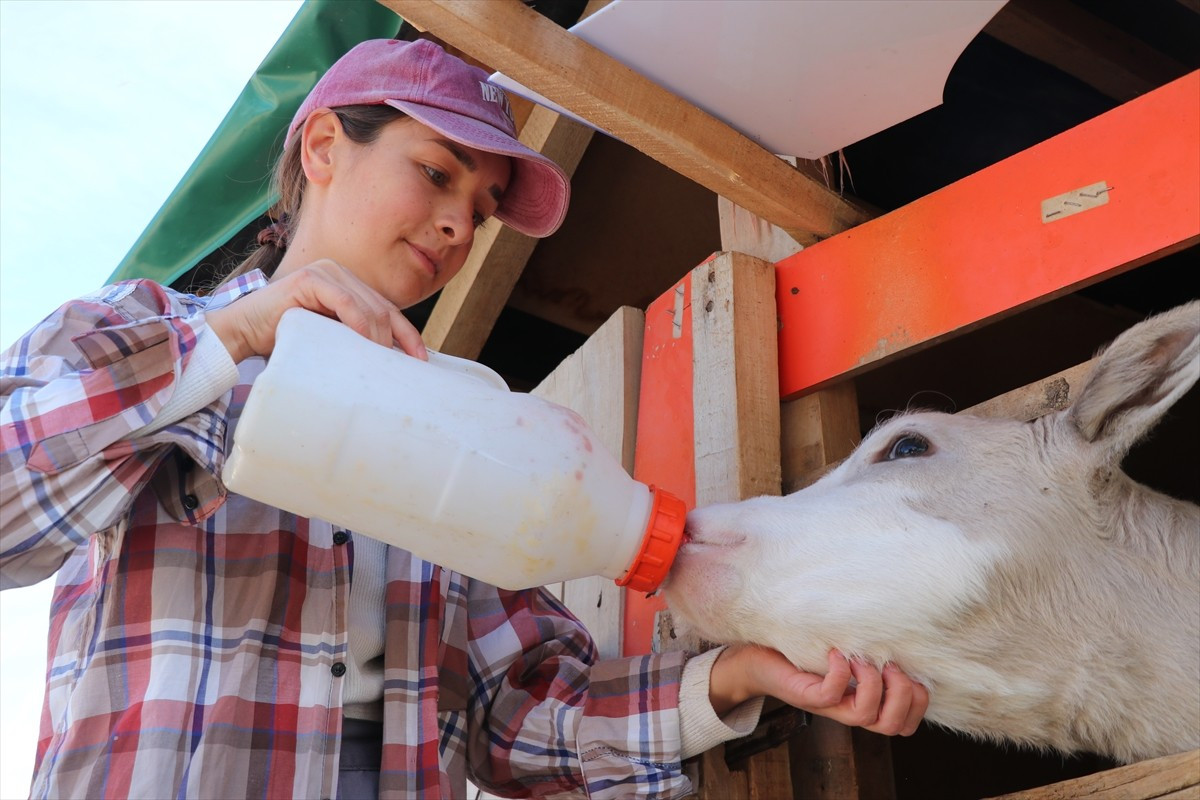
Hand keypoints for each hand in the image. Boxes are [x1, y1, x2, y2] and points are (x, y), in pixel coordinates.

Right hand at [206, 259, 426, 361]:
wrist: (242, 332)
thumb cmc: (285, 339)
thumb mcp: (329, 337)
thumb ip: (353, 338)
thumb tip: (390, 364)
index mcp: (348, 285)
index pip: (388, 310)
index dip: (409, 335)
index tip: (422, 362)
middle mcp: (340, 274)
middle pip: (384, 309)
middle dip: (399, 341)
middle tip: (404, 370)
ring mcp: (326, 273)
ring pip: (369, 308)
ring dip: (380, 339)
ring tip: (384, 365)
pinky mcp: (310, 279)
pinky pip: (346, 303)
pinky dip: (360, 324)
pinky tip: (367, 345)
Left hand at [708, 644, 927, 735]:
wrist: (762, 656)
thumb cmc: (806, 652)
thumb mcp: (849, 651)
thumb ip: (874, 653)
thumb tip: (906, 635)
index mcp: (864, 701)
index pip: (905, 724)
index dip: (919, 701)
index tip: (911, 670)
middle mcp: (849, 709)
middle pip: (893, 726)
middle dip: (903, 694)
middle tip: (889, 665)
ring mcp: (828, 705)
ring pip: (866, 716)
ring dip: (872, 683)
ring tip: (861, 658)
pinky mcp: (806, 696)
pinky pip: (831, 695)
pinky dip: (840, 672)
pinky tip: (835, 653)